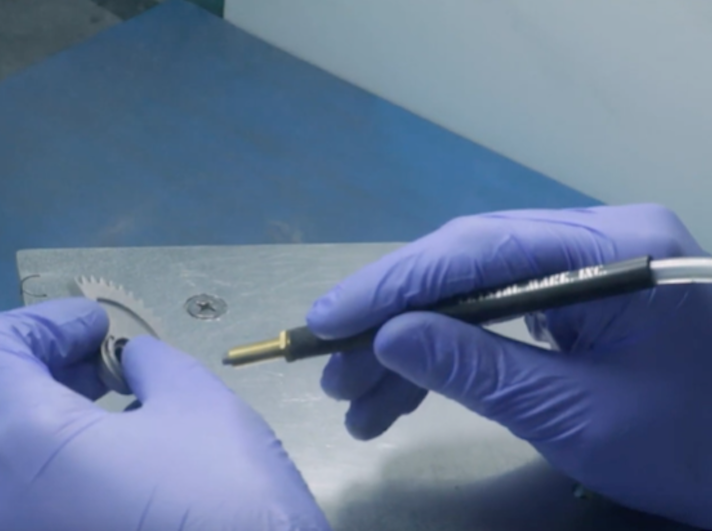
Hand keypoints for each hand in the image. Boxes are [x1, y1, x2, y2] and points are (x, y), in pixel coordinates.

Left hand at [0, 299, 330, 530]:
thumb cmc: (223, 490)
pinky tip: (109, 445)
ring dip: (50, 407)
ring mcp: (26, 530)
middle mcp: (4, 502)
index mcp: (22, 446)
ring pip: (13, 452)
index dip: (46, 324)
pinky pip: (32, 494)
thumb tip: (128, 359)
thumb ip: (147, 359)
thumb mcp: (194, 398)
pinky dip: (58, 454)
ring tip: (109, 392)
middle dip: (47, 364)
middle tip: (103, 352)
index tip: (98, 322)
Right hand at [307, 203, 711, 527]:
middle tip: (334, 374)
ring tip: (360, 400)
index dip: (392, 286)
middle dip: (391, 321)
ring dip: (413, 344)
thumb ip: (477, 370)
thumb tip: (388, 338)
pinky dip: (451, 348)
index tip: (327, 321)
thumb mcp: (576, 419)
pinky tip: (408, 388)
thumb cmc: (690, 450)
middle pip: (466, 263)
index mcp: (613, 250)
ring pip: (473, 289)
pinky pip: (499, 307)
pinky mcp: (581, 289)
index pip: (477, 251)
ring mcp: (589, 259)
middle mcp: (598, 235)